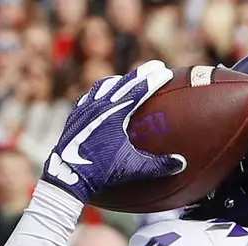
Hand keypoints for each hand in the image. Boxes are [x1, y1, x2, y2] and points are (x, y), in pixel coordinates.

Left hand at [43, 61, 185, 204]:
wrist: (65, 177)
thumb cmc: (99, 173)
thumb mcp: (131, 169)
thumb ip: (158, 166)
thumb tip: (181, 163)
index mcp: (113, 114)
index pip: (138, 90)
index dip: (153, 79)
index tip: (166, 70)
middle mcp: (97, 107)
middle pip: (122, 83)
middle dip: (141, 73)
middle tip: (156, 66)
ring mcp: (83, 110)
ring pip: (103, 86)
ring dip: (119, 80)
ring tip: (128, 79)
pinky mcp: (73, 118)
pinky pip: (88, 97)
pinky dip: (99, 92)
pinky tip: (100, 96)